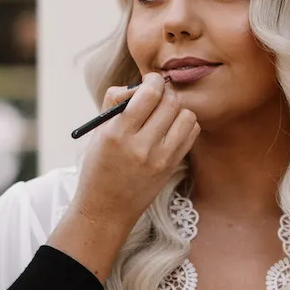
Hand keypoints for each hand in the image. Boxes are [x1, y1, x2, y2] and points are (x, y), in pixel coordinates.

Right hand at [48, 74, 198, 281]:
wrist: (106, 209)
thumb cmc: (99, 166)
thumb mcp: (98, 132)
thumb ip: (115, 103)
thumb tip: (137, 85)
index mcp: (117, 133)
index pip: (149, 93)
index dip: (153, 81)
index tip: (150, 82)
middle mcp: (141, 146)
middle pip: (170, 102)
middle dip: (165, 93)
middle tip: (158, 96)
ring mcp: (160, 159)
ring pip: (185, 115)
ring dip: (176, 109)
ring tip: (164, 115)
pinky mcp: (171, 167)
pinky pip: (191, 133)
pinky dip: (184, 125)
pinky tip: (171, 129)